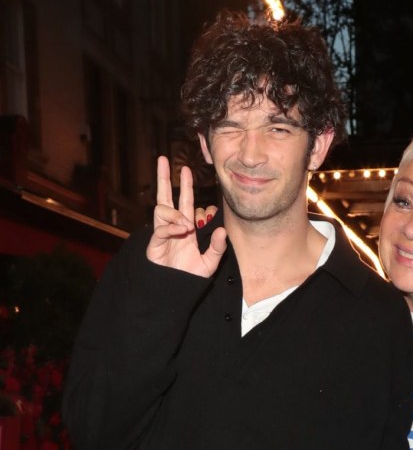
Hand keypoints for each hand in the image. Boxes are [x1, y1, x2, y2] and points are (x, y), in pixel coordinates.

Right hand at [146, 156, 226, 277]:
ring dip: (175, 213)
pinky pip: (160, 228)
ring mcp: (162, 233)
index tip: (186, 170)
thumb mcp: (209, 263)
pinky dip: (171, 227)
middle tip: (162, 159)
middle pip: (166, 197)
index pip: (185, 201)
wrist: (175, 291)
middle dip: (164, 178)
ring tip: (187, 226)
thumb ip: (217, 248)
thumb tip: (222, 230)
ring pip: (161, 209)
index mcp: (186, 228)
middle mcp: (172, 227)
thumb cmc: (190, 277)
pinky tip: (182, 231)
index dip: (185, 186)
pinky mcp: (154, 243)